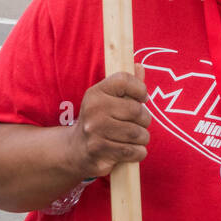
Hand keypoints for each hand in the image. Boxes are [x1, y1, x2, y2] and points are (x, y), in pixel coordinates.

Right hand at [69, 63, 150, 178]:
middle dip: (144, 120)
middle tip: (137, 124)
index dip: (140, 89)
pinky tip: (131, 151)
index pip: (124, 80)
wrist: (76, 149)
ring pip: (137, 133)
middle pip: (137, 110)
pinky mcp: (99, 150)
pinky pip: (133, 151)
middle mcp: (94, 109)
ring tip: (133, 139)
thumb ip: (127, 85)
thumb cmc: (100, 121)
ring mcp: (95, 130)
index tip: (141, 99)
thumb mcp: (109, 100)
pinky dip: (138, 152)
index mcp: (96, 92)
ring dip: (142, 139)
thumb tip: (140, 67)